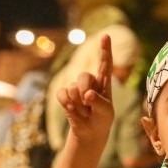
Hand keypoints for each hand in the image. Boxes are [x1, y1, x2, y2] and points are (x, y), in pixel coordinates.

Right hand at [56, 33, 114, 147]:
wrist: (90, 131)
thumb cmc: (102, 119)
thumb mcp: (106, 112)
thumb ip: (99, 102)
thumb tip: (87, 94)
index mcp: (104, 82)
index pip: (105, 63)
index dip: (105, 50)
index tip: (106, 36)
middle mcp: (90, 82)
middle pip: (84, 76)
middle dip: (85, 90)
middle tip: (89, 104)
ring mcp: (76, 88)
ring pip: (73, 89)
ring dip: (79, 104)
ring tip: (85, 112)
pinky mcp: (65, 96)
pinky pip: (62, 94)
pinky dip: (66, 103)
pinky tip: (72, 110)